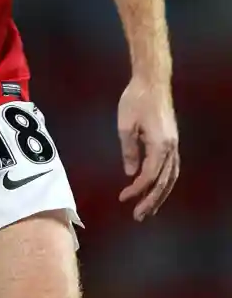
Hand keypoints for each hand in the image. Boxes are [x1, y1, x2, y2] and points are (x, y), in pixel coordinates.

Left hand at [117, 76, 178, 220]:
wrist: (152, 81)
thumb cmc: (136, 100)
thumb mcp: (125, 125)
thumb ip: (129, 150)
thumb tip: (130, 173)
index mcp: (160, 145)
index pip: (149, 176)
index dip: (136, 190)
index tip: (123, 198)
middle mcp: (171, 148)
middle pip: (164, 182)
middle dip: (151, 200)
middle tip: (138, 216)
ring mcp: (174, 144)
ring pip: (171, 177)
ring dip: (160, 195)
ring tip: (149, 209)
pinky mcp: (172, 140)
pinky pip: (172, 168)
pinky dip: (165, 182)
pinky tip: (157, 188)